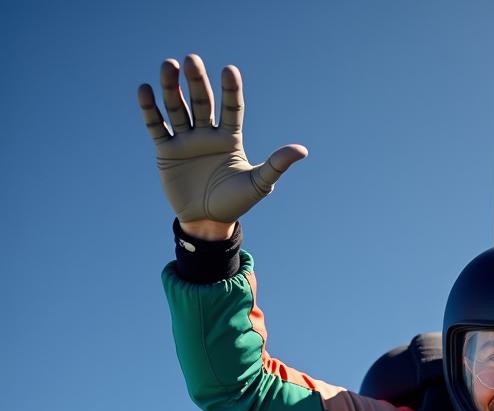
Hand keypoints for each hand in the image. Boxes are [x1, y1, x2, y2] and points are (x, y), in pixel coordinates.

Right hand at [138, 56, 306, 231]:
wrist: (207, 222)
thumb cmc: (235, 203)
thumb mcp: (258, 185)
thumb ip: (276, 165)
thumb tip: (302, 150)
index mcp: (230, 138)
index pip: (232, 109)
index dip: (231, 91)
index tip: (229, 70)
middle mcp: (207, 133)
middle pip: (202, 102)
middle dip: (197, 82)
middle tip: (192, 60)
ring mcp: (186, 139)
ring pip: (178, 108)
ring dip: (171, 88)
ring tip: (168, 65)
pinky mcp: (166, 149)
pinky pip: (156, 125)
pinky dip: (150, 109)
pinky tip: (145, 90)